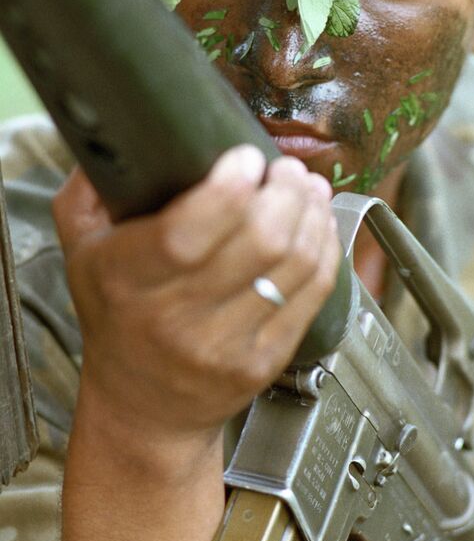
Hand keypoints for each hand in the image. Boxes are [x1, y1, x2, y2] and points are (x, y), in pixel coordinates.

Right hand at [53, 145, 339, 452]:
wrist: (142, 409)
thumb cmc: (117, 320)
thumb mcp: (81, 253)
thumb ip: (90, 193)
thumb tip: (113, 131)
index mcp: (128, 281)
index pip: (187, 234)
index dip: (228, 190)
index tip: (245, 157)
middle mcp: (176, 317)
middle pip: (258, 242)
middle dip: (285, 191)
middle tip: (285, 168)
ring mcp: (226, 344)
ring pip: (293, 263)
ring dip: (311, 213)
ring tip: (307, 188)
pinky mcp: (266, 360)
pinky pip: (312, 293)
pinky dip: (325, 249)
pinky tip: (319, 225)